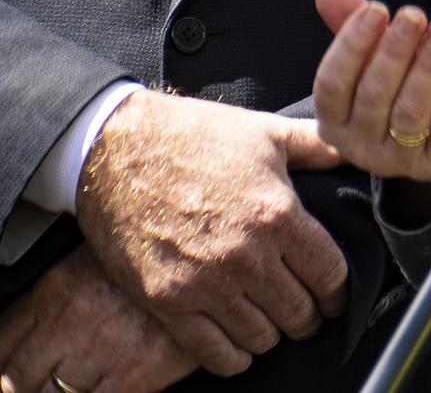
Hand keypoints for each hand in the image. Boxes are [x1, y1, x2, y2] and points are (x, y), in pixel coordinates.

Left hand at [0, 246, 197, 392]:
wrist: (212, 250)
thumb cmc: (158, 254)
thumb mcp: (98, 260)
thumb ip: (55, 297)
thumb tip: (22, 335)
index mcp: (56, 291)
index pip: (3, 343)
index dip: (1, 366)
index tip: (7, 372)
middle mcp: (71, 322)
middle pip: (17, 378)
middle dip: (20, 387)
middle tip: (35, 383)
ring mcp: (102, 349)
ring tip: (71, 386)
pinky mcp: (137, 371)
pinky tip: (99, 388)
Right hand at [74, 91, 348, 376]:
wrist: (115, 150)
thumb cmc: (194, 136)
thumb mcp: (267, 132)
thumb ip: (318, 146)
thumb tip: (355, 152)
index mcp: (278, 215)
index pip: (330, 274)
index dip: (339, 291)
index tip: (336, 295)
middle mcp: (246, 256)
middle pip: (299, 312)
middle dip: (310, 316)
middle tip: (308, 312)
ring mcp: (205, 283)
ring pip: (261, 336)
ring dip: (274, 335)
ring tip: (274, 324)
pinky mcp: (167, 302)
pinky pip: (213, 352)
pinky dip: (234, 358)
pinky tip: (240, 348)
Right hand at [312, 0, 430, 186]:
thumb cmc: (409, 92)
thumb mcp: (379, 58)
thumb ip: (352, 24)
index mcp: (337, 120)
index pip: (332, 85)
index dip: (350, 46)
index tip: (375, 8)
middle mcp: (363, 146)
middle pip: (373, 96)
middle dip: (394, 51)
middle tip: (414, 15)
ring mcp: (404, 159)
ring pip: (411, 111)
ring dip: (428, 65)